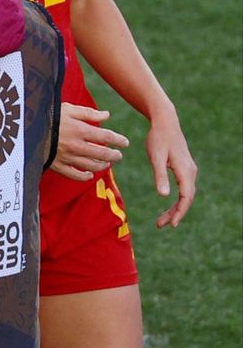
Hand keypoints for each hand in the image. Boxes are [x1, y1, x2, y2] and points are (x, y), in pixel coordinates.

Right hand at [47, 103, 127, 181]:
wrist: (22, 128)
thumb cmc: (46, 115)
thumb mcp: (67, 108)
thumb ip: (88, 113)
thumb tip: (107, 115)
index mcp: (80, 129)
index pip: (106, 137)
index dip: (119, 140)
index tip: (125, 142)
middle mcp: (76, 145)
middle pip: (103, 153)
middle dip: (114, 155)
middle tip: (118, 155)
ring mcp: (67, 157)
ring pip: (92, 165)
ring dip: (103, 165)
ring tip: (107, 163)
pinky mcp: (57, 165)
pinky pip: (75, 175)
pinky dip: (85, 176)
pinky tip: (90, 173)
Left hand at [146, 108, 196, 228]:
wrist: (165, 122)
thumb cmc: (158, 138)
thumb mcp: (156, 157)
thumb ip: (160, 176)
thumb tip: (163, 196)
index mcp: (185, 171)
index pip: (186, 198)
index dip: (179, 212)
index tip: (171, 224)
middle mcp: (191, 172)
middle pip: (186, 199)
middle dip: (175, 213)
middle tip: (161, 225)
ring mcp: (189, 170)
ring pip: (185, 195)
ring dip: (175, 208)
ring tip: (162, 220)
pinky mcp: (184, 168)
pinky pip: (184, 189)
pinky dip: (177, 199)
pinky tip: (167, 205)